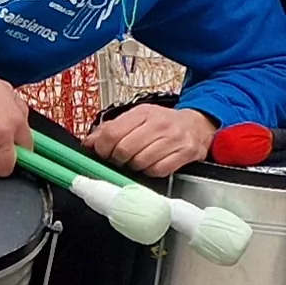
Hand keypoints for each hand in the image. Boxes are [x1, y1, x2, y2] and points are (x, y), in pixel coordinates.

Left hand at [91, 103, 215, 178]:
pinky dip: (152, 172)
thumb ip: (111, 129)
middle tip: (121, 159)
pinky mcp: (186, 152)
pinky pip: (159, 170)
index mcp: (143, 112)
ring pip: (141, 162)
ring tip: (139, 160)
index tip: (103, 153)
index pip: (111, 133)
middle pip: (124, 150)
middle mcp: (159, 123)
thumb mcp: (137, 118)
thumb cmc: (164, 124)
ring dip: (136, 166)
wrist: (197, 125)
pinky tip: (153, 164)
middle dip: (119, 159)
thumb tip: (88, 143)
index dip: (102, 148)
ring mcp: (174, 138)